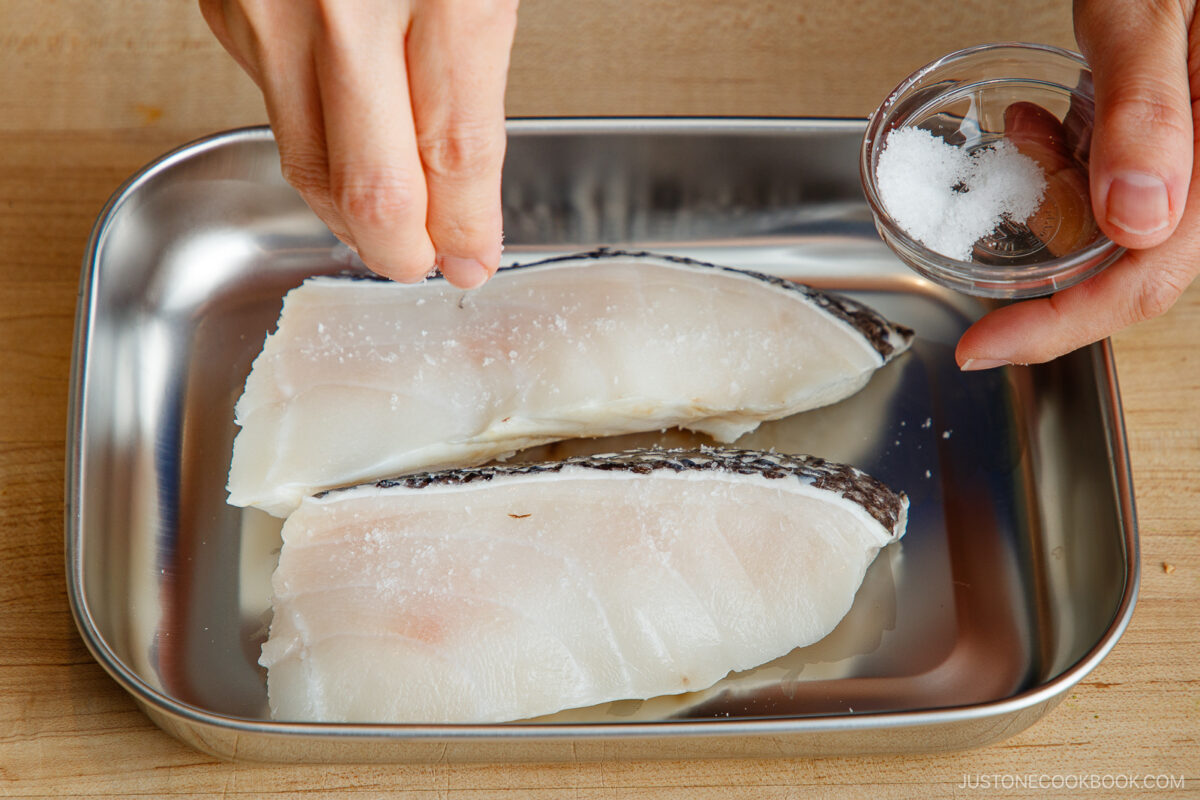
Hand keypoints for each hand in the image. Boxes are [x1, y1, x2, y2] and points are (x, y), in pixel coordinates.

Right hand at [199, 0, 517, 287]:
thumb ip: (473, 72)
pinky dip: (313, 140)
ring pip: (308, 167)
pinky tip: (343, 135)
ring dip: (350, 215)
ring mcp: (273, 11)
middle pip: (373, 190)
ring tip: (385, 220)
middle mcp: (345, 8)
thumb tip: (463, 189)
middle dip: (400, 249)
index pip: (455, 156)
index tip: (473, 256)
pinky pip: (274, 109)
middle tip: (420, 259)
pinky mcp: (229, 10)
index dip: (466, 227)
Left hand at [956, 0, 1196, 368]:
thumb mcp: (1155, 16)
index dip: (1062, 328)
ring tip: (1028, 140)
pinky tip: (1040, 121)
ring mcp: (1183, 146)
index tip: (984, 350)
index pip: (1148, 276)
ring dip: (1051, 201)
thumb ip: (1151, 111)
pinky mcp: (1162, 124)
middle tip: (976, 288)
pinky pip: (1110, 173)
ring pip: (1110, 222)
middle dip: (1045, 277)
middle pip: (1126, 263)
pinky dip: (1062, 160)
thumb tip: (1139, 219)